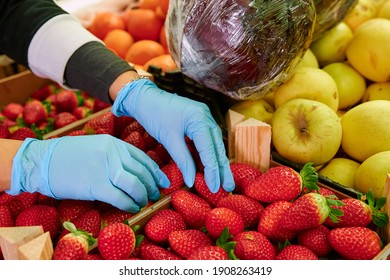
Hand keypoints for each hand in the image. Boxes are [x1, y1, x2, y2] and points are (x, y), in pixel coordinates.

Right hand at [8, 135, 169, 211]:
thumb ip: (114, 156)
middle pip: (142, 172)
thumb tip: (132, 171)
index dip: (155, 172)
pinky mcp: (95, 185)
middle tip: (155, 194)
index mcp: (113, 143)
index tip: (163, 181)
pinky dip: (129, 204)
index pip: (143, 158)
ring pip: (135, 185)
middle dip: (152, 185)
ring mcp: (104, 169)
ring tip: (144, 202)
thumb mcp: (95, 147)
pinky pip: (120, 197)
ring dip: (143, 196)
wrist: (42, 161)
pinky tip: (132, 208)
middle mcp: (113, 153)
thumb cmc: (67, 156)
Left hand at [112, 79, 234, 192]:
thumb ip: (182, 160)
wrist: (145, 97)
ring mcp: (205, 118)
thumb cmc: (154, 114)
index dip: (212, 171)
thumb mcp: (168, 139)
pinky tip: (211, 167)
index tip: (214, 188)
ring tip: (223, 181)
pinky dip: (209, 154)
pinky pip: (208, 140)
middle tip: (227, 187)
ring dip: (218, 163)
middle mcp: (207, 117)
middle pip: (217, 147)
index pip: (209, 150)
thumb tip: (191, 181)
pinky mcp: (199, 121)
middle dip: (222, 169)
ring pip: (215, 145)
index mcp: (200, 119)